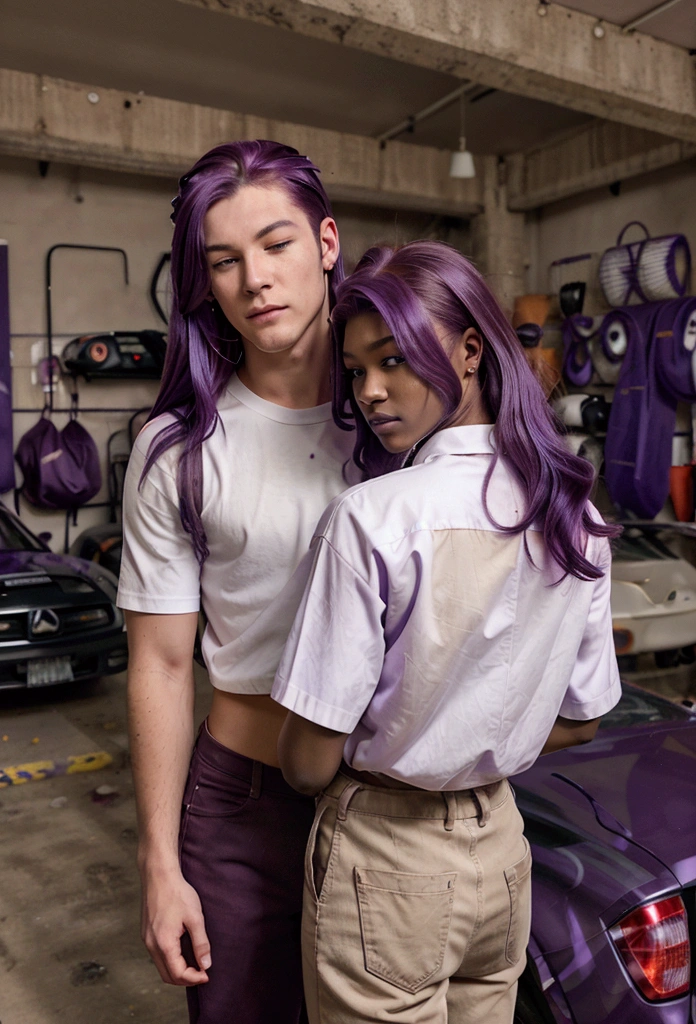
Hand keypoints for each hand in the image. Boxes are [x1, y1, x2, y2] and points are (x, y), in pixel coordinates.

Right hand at [141, 867, 210, 985]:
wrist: (159, 875)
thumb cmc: (177, 893)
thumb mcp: (195, 917)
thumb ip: (201, 943)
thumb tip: (206, 965)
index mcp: (164, 943)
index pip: (178, 974)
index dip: (194, 978)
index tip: (207, 975)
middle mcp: (151, 945)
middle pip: (167, 975)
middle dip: (185, 979)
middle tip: (202, 973)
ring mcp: (146, 939)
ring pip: (161, 966)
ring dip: (177, 971)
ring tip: (194, 965)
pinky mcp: (146, 933)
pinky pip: (157, 955)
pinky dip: (170, 961)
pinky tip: (182, 952)